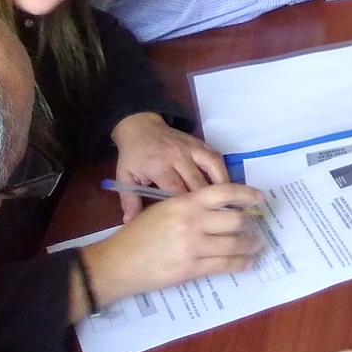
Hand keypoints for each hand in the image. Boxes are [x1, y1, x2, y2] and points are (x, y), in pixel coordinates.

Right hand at [81, 183, 266, 306]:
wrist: (117, 263)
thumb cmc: (139, 234)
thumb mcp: (163, 209)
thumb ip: (191, 206)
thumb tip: (222, 208)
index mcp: (185, 203)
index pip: (225, 192)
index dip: (247, 193)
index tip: (260, 197)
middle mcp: (192, 221)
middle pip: (236, 219)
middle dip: (250, 224)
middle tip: (255, 227)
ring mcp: (193, 246)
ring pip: (234, 243)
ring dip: (250, 244)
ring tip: (255, 245)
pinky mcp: (191, 268)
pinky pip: (224, 264)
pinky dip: (241, 263)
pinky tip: (246, 262)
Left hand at [109, 112, 228, 219]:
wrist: (141, 127)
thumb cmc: (133, 156)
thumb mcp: (124, 177)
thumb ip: (129, 201)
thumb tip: (131, 224)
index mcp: (158, 165)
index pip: (176, 190)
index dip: (185, 207)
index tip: (192, 224)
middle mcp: (178, 156)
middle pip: (197, 182)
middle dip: (205, 203)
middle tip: (213, 221)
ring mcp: (192, 148)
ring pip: (212, 169)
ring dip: (220, 188)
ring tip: (227, 206)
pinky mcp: (201, 144)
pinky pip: (217, 159)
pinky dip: (223, 173)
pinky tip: (226, 188)